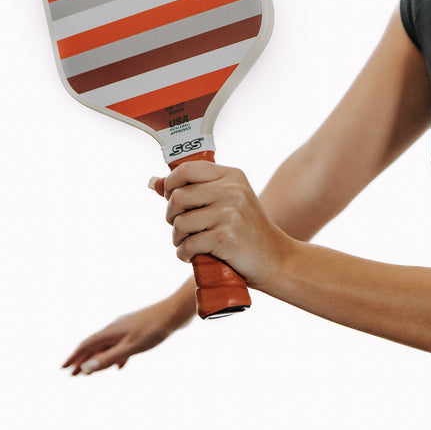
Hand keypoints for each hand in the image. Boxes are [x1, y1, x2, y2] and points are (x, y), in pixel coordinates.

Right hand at [60, 297, 187, 375]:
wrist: (176, 312)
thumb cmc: (154, 329)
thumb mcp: (130, 347)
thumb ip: (108, 358)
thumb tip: (86, 369)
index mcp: (110, 332)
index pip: (86, 345)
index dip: (74, 357)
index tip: (63, 369)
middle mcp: (114, 328)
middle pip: (94, 346)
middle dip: (82, 361)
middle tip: (73, 375)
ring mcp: (126, 328)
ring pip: (107, 346)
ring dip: (98, 359)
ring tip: (91, 372)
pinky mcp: (137, 330)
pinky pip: (120, 345)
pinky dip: (115, 356)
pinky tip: (119, 366)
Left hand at [154, 160, 293, 289]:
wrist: (276, 259)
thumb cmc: (247, 230)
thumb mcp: (228, 201)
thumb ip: (194, 189)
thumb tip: (153, 182)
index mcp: (232, 176)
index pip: (185, 169)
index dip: (170, 185)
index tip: (174, 200)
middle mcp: (232, 191)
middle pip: (177, 197)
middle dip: (171, 216)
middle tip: (182, 227)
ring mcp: (231, 214)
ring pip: (179, 222)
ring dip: (177, 238)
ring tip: (189, 243)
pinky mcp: (227, 238)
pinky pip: (188, 244)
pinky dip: (184, 253)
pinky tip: (192, 255)